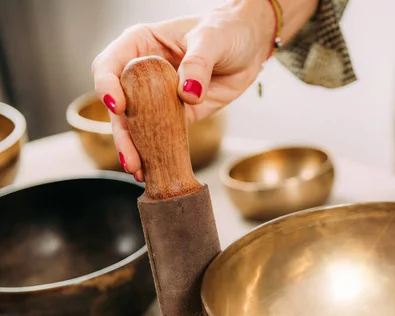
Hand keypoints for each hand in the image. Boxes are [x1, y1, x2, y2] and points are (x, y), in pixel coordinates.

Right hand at [92, 0, 275, 180]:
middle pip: (119, 104)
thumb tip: (187, 93)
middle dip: (121, 132)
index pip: (109, 65)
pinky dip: (156, 152)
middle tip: (130, 156)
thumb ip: (198, 63)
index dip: (107, 86)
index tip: (119, 106)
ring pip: (136, 125)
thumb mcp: (212, 39)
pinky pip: (160, 136)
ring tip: (139, 170)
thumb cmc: (226, 30)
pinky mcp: (175, 116)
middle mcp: (141, 73)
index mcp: (140, 45)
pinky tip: (153, 168)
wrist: (249, 47)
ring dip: (136, 148)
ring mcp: (156, 97)